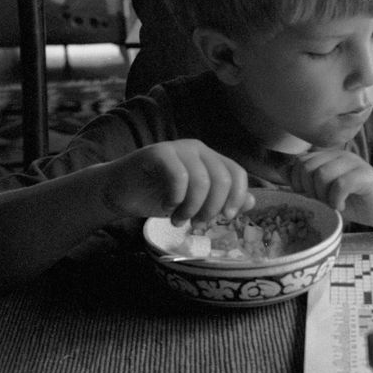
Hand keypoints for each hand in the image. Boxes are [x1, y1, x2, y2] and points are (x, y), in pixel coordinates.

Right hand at [99, 139, 254, 225]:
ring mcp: (178, 148)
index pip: (237, 174)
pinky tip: (168, 207)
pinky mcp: (158, 152)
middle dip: (213, 208)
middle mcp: (198, 150)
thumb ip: (222, 201)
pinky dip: (176, 198)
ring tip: (179, 220)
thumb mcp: (195, 204)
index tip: (226, 218)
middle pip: (222, 179)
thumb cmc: (159, 197)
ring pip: (202, 180)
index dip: (237, 197)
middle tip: (198, 224)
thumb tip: (252, 202)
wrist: (120, 192)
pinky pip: (179, 176)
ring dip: (192, 208)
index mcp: (211, 159)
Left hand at [289, 150, 372, 228]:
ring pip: (321, 175)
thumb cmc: (356, 202)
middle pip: (307, 167)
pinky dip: (336, 200)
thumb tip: (281, 171)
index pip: (300, 161)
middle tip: (321, 201)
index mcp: (328, 157)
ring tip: (333, 204)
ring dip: (322, 196)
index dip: (297, 181)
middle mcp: (340, 156)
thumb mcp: (325, 193)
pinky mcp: (365, 176)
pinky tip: (342, 207)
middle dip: (308, 189)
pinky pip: (340, 185)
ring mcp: (354, 164)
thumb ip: (306, 183)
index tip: (309, 196)